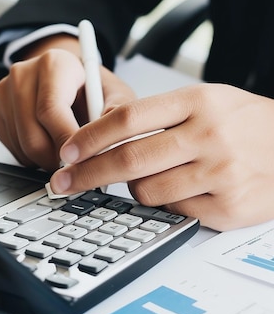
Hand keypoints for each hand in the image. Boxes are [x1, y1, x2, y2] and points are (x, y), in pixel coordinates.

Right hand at [0, 34, 135, 170]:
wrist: (70, 81)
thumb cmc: (92, 90)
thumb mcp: (115, 95)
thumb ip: (117, 114)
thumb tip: (113, 143)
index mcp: (54, 64)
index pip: (51, 110)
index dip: (66, 142)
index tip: (81, 161)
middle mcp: (24, 74)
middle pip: (33, 134)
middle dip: (57, 159)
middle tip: (76, 168)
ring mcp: (6, 93)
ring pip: (23, 146)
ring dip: (46, 162)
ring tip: (68, 154)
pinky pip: (13, 150)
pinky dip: (34, 159)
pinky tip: (50, 147)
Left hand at [49, 83, 273, 230]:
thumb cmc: (248, 124)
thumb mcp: (209, 100)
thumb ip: (161, 115)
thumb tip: (104, 137)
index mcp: (198, 102)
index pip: (128, 118)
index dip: (89, 137)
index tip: (67, 152)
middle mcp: (208, 136)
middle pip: (128, 160)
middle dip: (87, 174)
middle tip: (65, 182)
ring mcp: (219, 174)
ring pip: (147, 192)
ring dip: (135, 190)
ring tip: (152, 178)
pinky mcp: (228, 207)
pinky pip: (173, 212)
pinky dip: (167, 204)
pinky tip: (182, 191)